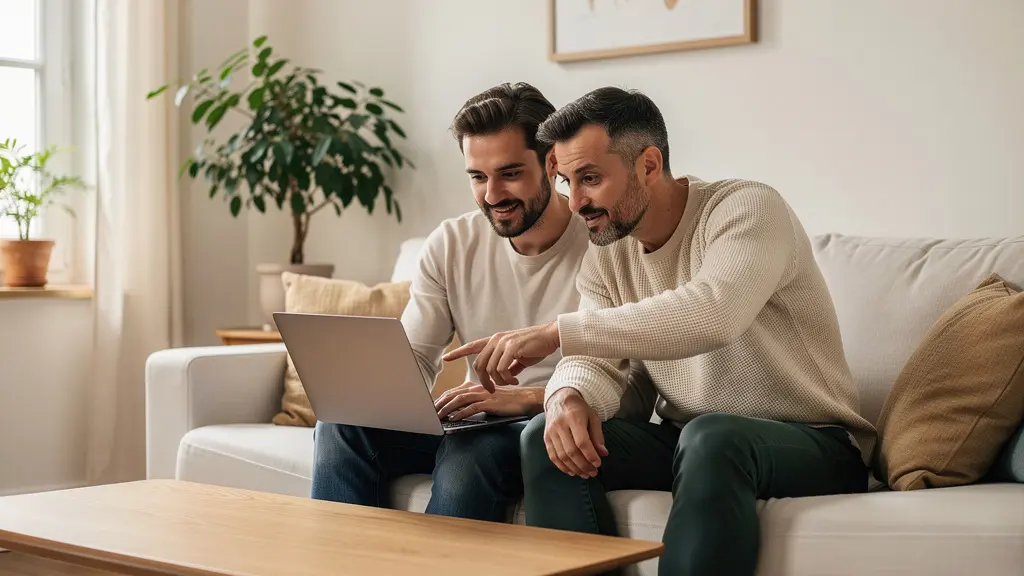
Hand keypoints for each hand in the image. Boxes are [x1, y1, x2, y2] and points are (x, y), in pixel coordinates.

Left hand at [434, 382, 544, 420]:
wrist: (527, 399)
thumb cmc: (510, 401)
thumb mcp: (491, 398)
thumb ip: (478, 401)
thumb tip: (464, 410)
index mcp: (477, 386)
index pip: (455, 391)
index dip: (442, 398)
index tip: (434, 406)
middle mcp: (478, 388)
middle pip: (453, 394)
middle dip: (440, 403)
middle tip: (430, 412)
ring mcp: (484, 394)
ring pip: (459, 400)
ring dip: (446, 409)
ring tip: (438, 417)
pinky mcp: (489, 402)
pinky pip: (470, 409)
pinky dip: (460, 414)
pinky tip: (454, 420)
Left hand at [443, 322, 559, 391]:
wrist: (550, 336)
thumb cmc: (536, 346)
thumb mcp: (517, 356)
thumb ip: (507, 364)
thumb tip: (503, 375)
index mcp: (495, 340)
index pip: (472, 346)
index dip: (458, 353)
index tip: (446, 358)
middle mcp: (496, 340)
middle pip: (479, 364)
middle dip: (484, 381)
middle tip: (493, 389)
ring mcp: (503, 343)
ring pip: (490, 369)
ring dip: (499, 381)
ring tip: (511, 382)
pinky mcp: (512, 348)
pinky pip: (501, 369)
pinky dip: (507, 378)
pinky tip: (515, 380)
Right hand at [544, 388, 607, 478]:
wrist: (559, 399)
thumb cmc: (579, 409)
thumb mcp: (593, 417)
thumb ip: (598, 435)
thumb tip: (603, 453)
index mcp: (574, 418)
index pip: (582, 442)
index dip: (590, 455)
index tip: (598, 464)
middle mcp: (560, 425)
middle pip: (571, 451)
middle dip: (583, 465)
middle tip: (593, 473)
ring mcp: (551, 432)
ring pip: (562, 456)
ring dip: (574, 468)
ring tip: (584, 474)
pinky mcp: (546, 437)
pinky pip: (553, 455)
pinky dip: (562, 466)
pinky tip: (571, 472)